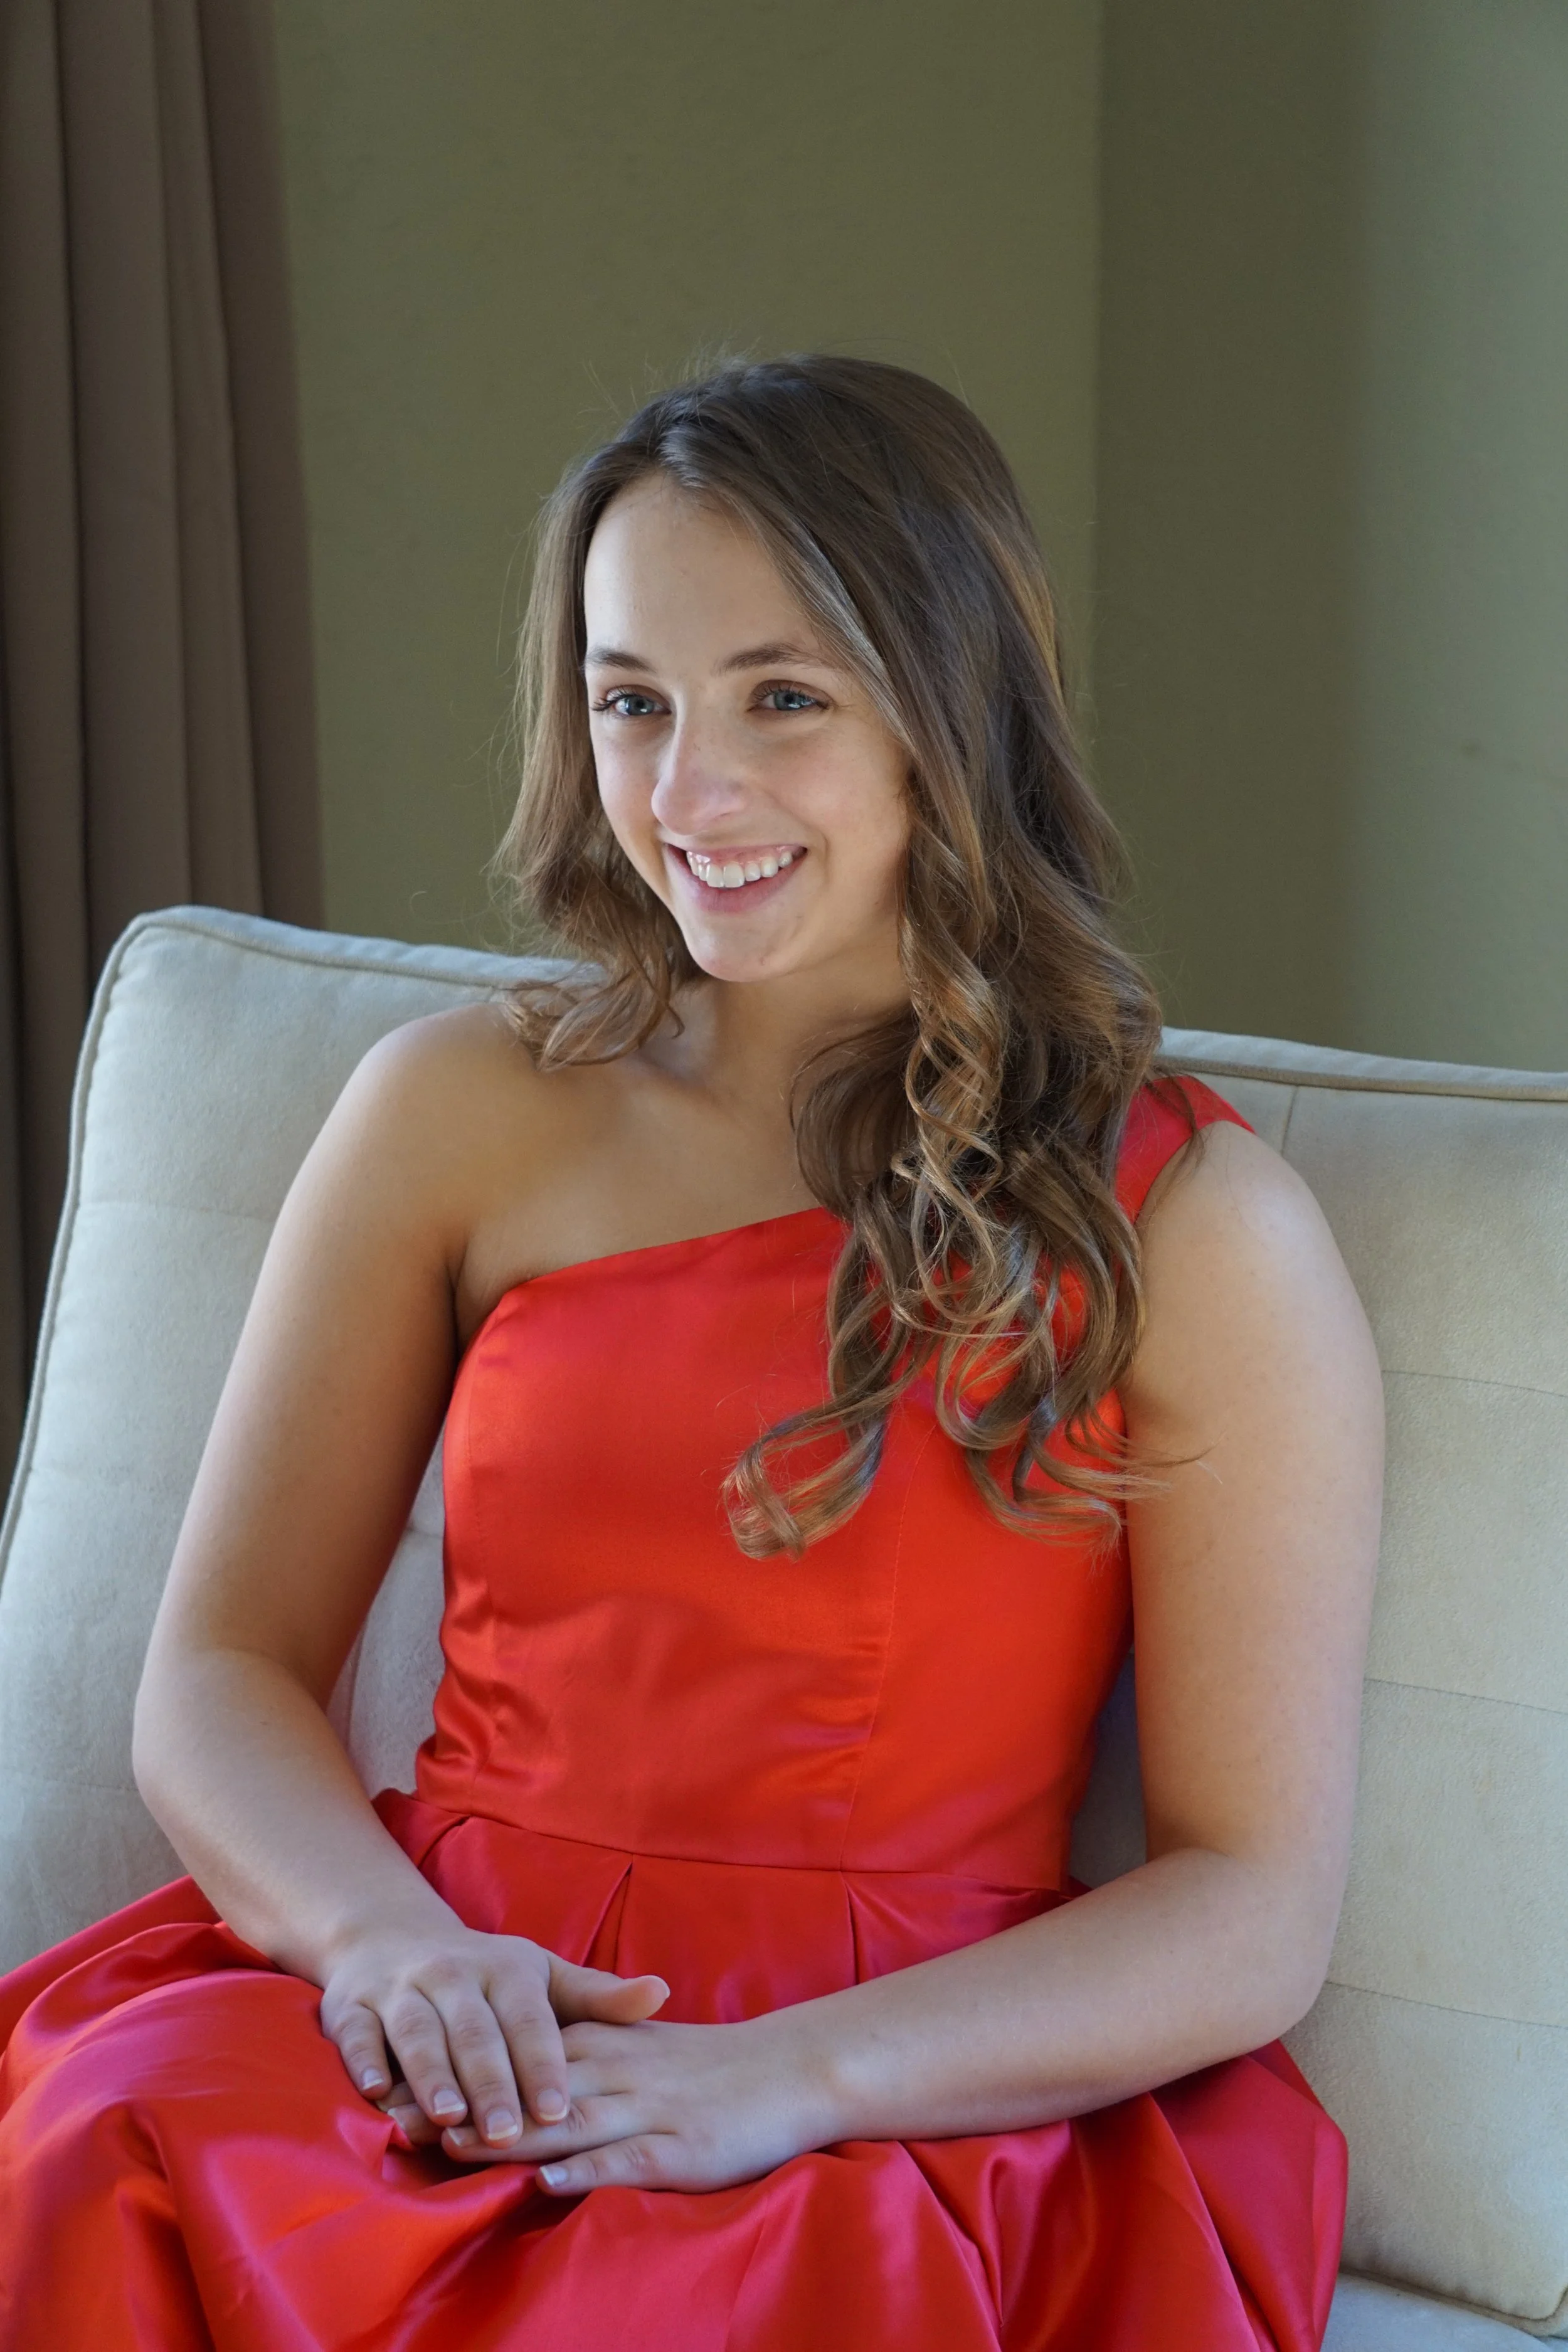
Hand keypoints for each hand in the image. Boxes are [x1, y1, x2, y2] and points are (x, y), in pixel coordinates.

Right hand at [318, 1920, 669, 2150]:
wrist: (391, 1939)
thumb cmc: (485, 1976)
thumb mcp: (543, 1978)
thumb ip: (598, 1997)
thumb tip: (661, 1994)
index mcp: (504, 1969)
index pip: (528, 2017)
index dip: (542, 2062)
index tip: (558, 2109)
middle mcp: (451, 1974)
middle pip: (472, 2030)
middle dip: (489, 2081)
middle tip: (505, 2133)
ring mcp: (398, 1990)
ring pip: (415, 2032)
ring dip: (430, 2074)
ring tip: (447, 2118)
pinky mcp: (351, 2007)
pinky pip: (355, 2035)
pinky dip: (364, 2062)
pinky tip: (378, 2094)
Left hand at [430, 2011, 831, 2193]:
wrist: (790, 2069)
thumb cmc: (709, 2064)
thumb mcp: (639, 2044)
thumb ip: (583, 2051)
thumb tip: (517, 2065)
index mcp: (608, 2042)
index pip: (524, 2049)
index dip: (468, 2065)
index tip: (412, 2077)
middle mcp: (620, 2070)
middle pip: (533, 2084)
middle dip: (474, 2100)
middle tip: (412, 2116)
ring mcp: (650, 2108)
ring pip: (570, 2118)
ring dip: (512, 2132)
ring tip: (460, 2146)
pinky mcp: (680, 2148)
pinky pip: (624, 2159)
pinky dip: (583, 2169)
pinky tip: (547, 2179)